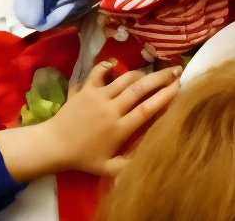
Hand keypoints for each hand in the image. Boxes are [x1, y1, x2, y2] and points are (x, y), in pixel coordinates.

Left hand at [0, 61, 180, 181]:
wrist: (54, 145)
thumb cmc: (83, 157)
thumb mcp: (108, 168)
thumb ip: (130, 165)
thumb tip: (154, 161)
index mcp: (120, 129)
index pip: (148, 108)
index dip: (166, 95)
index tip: (180, 86)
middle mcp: (112, 109)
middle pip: (140, 88)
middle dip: (160, 77)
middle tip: (175, 70)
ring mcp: (98, 96)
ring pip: (124, 78)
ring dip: (140, 73)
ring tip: (151, 72)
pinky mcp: (85, 89)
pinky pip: (99, 72)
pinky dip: (108, 66)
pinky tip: (115, 65)